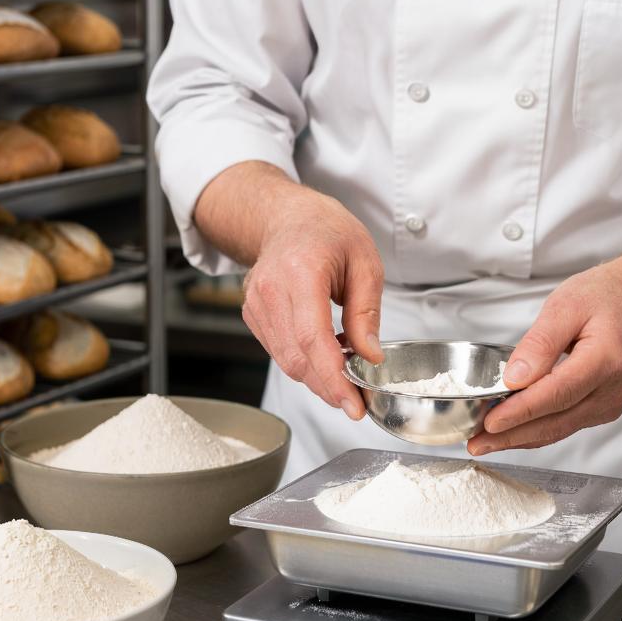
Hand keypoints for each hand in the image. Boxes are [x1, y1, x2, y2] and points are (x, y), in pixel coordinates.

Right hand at [242, 185, 384, 418]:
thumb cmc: (327, 231)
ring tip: (346, 374)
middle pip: (297, 358)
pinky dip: (304, 362)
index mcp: (301, 272)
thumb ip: (366, 313)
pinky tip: (325, 355)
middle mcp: (270, 290)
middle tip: (357, 400)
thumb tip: (369, 356)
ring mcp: (256, 304)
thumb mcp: (365, 262)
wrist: (287, 217)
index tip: (352, 403)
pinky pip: (279, 351)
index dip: (333, 378)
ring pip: (286, 361)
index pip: (313, 339)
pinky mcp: (252, 315)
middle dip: (328, 387)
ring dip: (318, 378)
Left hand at [468, 262, 621, 454]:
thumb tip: (515, 377)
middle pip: (556, 421)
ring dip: (519, 439)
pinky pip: (564, 426)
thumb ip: (540, 343)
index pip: (557, 394)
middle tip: (476, 442)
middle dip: (512, 435)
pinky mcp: (602, 410)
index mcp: (607, 359)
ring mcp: (610, 403)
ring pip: (558, 430)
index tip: (490, 421)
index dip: (521, 411)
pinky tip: (509, 432)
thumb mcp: (565, 306)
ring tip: (483, 442)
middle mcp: (613, 388)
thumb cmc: (601, 298)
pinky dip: (535, 431)